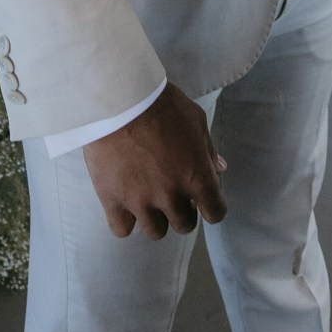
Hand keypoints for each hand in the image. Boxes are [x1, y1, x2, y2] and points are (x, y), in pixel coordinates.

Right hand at [83, 82, 228, 239]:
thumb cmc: (161, 104)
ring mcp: (141, 202)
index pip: (215, 212)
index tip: (204, 200)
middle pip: (185, 225)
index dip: (212, 206)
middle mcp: (172, 196)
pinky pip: (122, 230)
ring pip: (156, 232)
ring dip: (156, 217)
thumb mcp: (195, 119)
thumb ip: (208, 149)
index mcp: (197, 177)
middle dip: (183, 210)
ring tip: (148, 198)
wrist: (119, 100)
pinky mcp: (113, 201)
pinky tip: (125, 203)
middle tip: (173, 192)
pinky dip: (126, 220)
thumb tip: (219, 170)